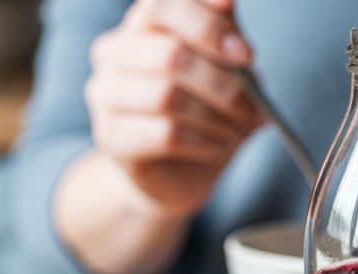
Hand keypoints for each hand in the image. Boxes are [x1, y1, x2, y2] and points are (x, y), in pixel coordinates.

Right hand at [85, 0, 262, 216]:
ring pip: (167, 96)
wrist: (176, 172)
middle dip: (223, 82)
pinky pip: (165, 135)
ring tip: (236, 128)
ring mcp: (106, 95)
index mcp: (141, 25)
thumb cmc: (202, 113)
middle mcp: (114, 52)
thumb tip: (229, 1)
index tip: (246, 53)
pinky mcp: (112, 137)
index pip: (164, 6)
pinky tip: (217, 145)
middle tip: (251, 104)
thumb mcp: (225, 71)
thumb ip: (226, 37)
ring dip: (215, 115)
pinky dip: (202, 141)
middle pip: (170, 54)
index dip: (209, 25)